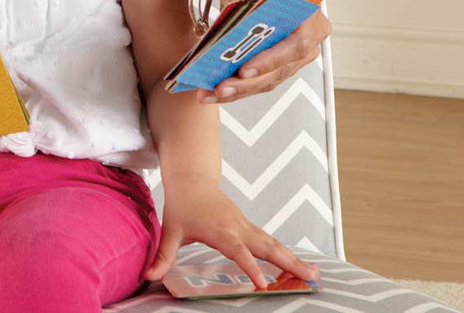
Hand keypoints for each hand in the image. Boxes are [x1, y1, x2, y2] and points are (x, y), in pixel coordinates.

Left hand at [142, 177, 318, 287]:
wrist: (192, 178)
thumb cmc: (182, 204)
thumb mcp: (171, 230)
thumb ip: (163, 255)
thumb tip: (148, 275)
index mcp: (219, 230)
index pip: (237, 251)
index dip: (249, 268)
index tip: (262, 285)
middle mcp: (237, 227)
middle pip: (267, 247)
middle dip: (289, 263)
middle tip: (311, 279)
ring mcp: (246, 226)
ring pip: (273, 244)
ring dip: (294, 259)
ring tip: (315, 275)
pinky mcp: (249, 226)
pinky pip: (270, 242)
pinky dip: (286, 253)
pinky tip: (300, 266)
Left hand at [196, 0, 330, 103]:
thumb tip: (241, 25)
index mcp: (310, 16)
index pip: (295, 45)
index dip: (271, 60)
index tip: (244, 69)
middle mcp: (306, 42)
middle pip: (279, 70)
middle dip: (248, 83)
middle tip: (221, 88)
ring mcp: (291, 58)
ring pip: (266, 81)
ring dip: (237, 91)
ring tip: (209, 94)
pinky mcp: (273, 68)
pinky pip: (256, 83)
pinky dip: (234, 90)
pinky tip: (209, 93)